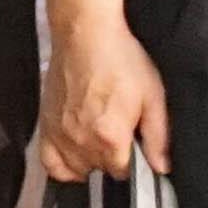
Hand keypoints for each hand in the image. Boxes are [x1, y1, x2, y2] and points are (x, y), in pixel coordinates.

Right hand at [41, 9, 169, 182]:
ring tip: (100, 137)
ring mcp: (60, 135)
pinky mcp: (45, 126)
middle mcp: (82, 141)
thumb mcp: (152, 95)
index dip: (134, 161)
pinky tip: (75, 153)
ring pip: (77, 169)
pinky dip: (62, 165)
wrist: (86, 35)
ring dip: (91, 160)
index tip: (135, 145)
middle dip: (113, 157)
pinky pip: (49, 163)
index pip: (124, 172)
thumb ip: (158, 136)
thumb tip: (162, 166)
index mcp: (110, 136)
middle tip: (119, 132)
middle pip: (101, 169)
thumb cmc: (120, 59)